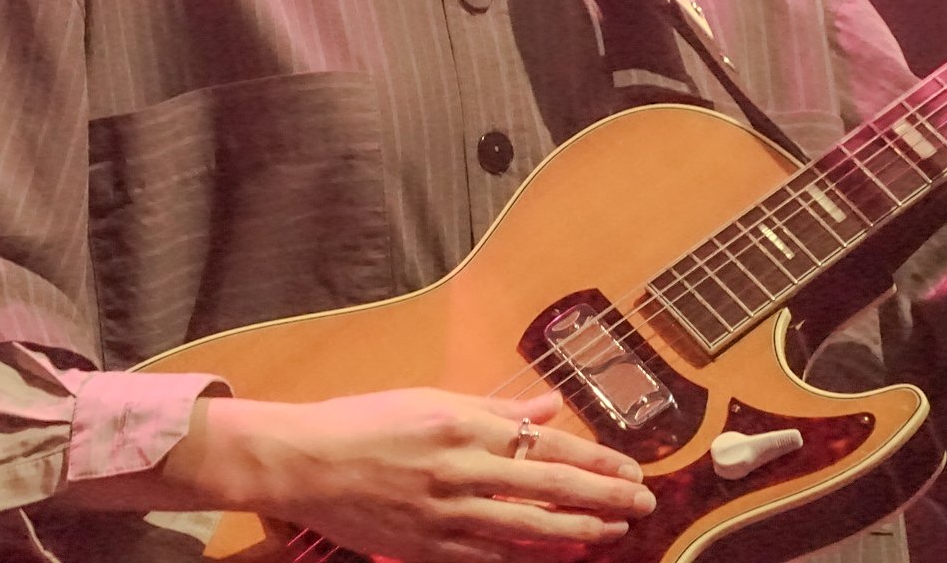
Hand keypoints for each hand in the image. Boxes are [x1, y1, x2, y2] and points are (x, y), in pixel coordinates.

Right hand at [175, 388, 653, 562]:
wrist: (304, 462)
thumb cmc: (365, 422)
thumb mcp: (434, 399)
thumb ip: (497, 408)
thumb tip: (548, 407)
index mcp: (466, 426)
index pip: (550, 446)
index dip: (598, 461)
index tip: (631, 469)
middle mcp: (463, 470)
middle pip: (551, 489)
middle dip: (604, 499)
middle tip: (642, 505)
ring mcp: (446, 514)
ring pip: (528, 529)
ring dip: (578, 532)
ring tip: (613, 532)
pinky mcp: (427, 546)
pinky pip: (490, 557)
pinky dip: (528, 558)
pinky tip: (558, 557)